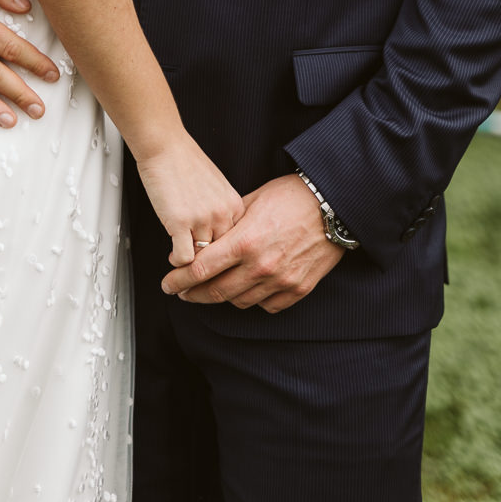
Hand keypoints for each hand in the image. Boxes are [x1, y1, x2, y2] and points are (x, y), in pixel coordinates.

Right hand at [135, 135, 245, 268]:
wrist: (165, 145)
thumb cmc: (185, 161)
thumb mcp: (215, 186)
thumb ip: (221, 210)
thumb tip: (217, 232)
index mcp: (233, 205)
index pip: (237, 244)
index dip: (225, 256)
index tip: (218, 265)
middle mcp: (222, 213)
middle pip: (222, 255)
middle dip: (211, 267)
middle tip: (202, 277)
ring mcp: (202, 219)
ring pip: (203, 260)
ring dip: (193, 267)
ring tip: (185, 270)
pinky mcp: (180, 222)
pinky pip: (184, 258)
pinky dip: (178, 263)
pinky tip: (172, 258)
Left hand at [160, 173, 343, 312]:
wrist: (333, 205)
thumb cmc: (291, 196)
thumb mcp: (252, 200)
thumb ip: (228, 222)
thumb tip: (204, 235)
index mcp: (245, 241)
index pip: (201, 269)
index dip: (178, 280)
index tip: (167, 284)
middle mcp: (260, 266)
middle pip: (216, 291)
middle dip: (193, 294)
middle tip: (182, 293)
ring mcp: (280, 280)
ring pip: (240, 301)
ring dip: (222, 297)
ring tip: (212, 290)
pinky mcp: (298, 289)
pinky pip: (267, 305)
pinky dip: (253, 300)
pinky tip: (246, 290)